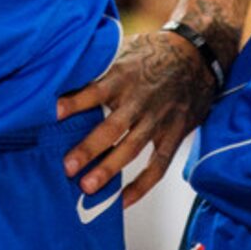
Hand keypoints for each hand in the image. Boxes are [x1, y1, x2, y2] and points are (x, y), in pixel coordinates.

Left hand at [57, 25, 222, 207]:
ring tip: (87, 187)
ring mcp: (158, 119)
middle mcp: (140, 99)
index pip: (96, 90)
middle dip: (89, 148)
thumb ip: (97, 63)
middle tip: (67, 167)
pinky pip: (158, 165)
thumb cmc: (151, 52)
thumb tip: (59, 70)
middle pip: (113, 127)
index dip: (76, 101)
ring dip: (109, 169)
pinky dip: (141, 186)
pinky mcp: (173, 134)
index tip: (54, 112)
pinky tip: (122, 201)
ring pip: (132, 149)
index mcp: (124, 76)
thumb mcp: (124, 48)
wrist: (196, 54)